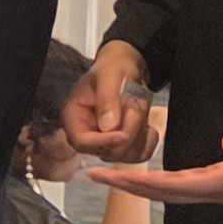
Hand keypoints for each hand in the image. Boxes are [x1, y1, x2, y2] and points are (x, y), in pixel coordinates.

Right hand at [62, 40, 154, 159]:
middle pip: (107, 152)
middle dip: (128, 130)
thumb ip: (107, 99)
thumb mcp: (110, 75)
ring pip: (125, 155)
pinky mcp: (124, 146)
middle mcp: (87, 135)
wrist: (127, 69)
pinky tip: (146, 125)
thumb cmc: (113, 67)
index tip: (123, 134)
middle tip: (134, 104)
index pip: (82, 142)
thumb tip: (108, 127)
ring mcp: (106, 143)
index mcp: (74, 117)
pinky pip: (139, 155)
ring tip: (138, 107)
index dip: (103, 142)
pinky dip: (148, 141)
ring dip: (140, 133)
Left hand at [87, 106, 222, 205]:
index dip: (140, 182)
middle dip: (129, 185)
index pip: (175, 186)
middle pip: (166, 194)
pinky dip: (160, 182)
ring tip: (110, 176)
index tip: (109, 174)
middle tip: (93, 174)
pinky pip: (186, 185)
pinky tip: (146, 176)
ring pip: (174, 192)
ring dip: (141, 185)